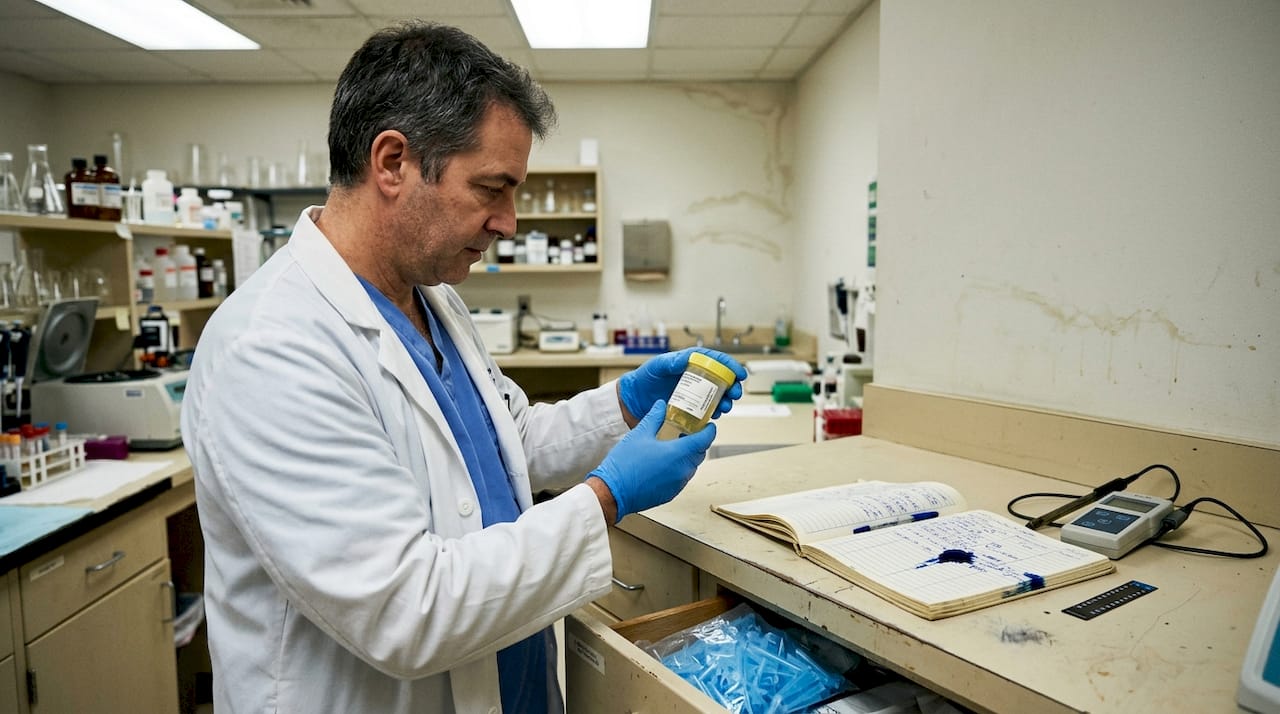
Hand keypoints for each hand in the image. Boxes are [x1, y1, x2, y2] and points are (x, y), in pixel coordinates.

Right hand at [589, 400, 716, 522]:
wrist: (614, 492)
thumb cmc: (625, 464)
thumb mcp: (639, 434)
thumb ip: (654, 418)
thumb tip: (661, 406)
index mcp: (678, 453)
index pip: (705, 440)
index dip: (709, 431)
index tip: (708, 425)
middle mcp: (682, 470)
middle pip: (699, 453)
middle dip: (697, 442)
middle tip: (689, 432)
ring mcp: (678, 484)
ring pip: (691, 467)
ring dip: (688, 456)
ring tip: (674, 446)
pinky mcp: (671, 493)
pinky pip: (682, 478)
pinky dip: (679, 468)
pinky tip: (665, 462)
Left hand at [617, 347, 747, 424]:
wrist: (634, 399)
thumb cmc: (644, 378)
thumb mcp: (657, 366)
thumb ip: (671, 361)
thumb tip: (688, 357)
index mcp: (691, 363)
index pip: (715, 361)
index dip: (730, 366)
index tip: (739, 373)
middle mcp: (696, 378)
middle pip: (721, 380)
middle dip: (733, 386)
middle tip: (735, 393)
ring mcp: (694, 394)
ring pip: (718, 396)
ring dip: (726, 401)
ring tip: (726, 407)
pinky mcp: (691, 408)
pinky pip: (707, 410)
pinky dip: (714, 413)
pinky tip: (716, 415)